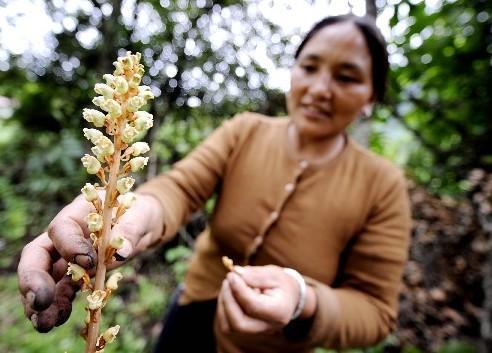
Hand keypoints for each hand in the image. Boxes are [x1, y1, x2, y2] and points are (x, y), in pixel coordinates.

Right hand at [17, 193, 163, 331]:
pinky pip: (60, 291)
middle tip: (41, 302)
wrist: (142, 226)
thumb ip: (130, 231)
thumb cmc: (138, 215)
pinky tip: (58, 320)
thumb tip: (122, 252)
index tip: (88, 262)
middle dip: (34, 279)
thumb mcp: (140, 217)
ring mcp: (66, 257)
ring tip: (45, 324)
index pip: (61, 228)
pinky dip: (57, 306)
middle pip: (38, 255)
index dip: (69, 245)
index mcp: (77, 214)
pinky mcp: (75, 276)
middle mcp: (65, 236)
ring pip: (44, 278)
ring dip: (41, 302)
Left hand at [216, 265, 315, 334]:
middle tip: (228, 279)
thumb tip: (237, 274)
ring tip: (229, 284)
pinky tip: (229, 293)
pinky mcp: (246, 330)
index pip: (253, 306)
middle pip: (240, 323)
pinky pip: (227, 325)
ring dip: (224, 303)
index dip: (239, 290)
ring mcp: (256, 331)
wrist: (288, 297)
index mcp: (279, 312)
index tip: (232, 274)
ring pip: (230, 327)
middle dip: (228, 300)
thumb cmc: (281, 284)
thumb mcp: (274, 274)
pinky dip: (223, 308)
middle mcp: (268, 326)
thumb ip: (256, 275)